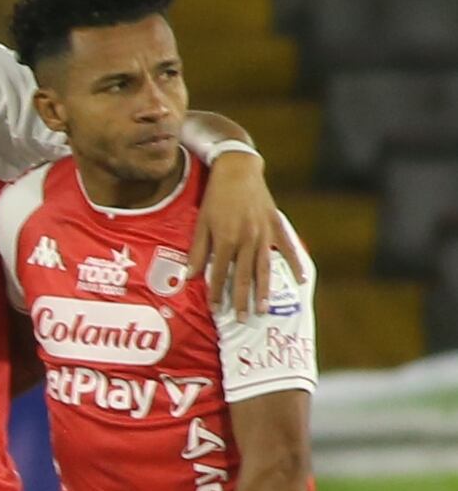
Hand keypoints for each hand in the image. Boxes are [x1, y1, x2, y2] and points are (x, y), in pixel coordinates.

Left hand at [193, 149, 298, 321]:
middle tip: (242, 320)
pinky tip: (301, 280)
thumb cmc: (215, 197)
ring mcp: (265, 233)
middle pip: (244, 276)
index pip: (220, 274)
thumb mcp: (201, 223)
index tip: (216, 310)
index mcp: (226, 239)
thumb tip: (189, 277)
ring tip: (264, 309)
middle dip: (242, 299)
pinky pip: (288, 248)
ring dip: (265, 290)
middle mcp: (247, 239)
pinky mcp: (277, 225)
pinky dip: (295, 264)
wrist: (238, 170)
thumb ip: (197, 251)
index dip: (217, 293)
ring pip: (265, 267)